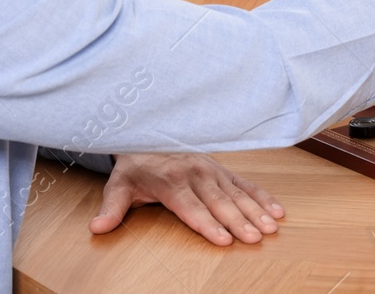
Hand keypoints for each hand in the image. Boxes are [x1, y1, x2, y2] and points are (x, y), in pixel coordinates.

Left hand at [90, 152, 283, 244]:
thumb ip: (112, 208)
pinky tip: (277, 210)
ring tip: (271, 228)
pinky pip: (246, 184)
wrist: (148, 133)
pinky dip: (262, 196)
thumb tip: (97, 227)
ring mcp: (212, 170)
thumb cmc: (135, 166)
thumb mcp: (119, 185)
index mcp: (172, 181)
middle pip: (220, 202)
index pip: (191, 207)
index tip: (223, 240)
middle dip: (239, 221)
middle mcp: (196, 174)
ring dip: (256, 210)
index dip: (207, 224)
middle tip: (254, 238)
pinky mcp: (222, 170)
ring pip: (237, 193)